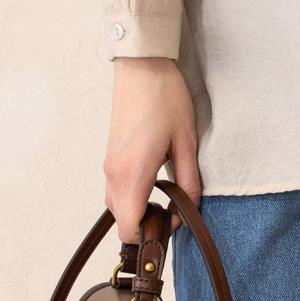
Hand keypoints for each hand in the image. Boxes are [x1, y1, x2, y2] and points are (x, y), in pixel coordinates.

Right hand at [103, 56, 201, 242]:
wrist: (142, 65)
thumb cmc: (165, 98)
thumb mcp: (187, 141)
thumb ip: (190, 180)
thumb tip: (190, 207)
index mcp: (133, 174)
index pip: (129, 229)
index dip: (151, 235)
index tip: (174, 220)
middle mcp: (114, 173)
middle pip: (122, 221)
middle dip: (146, 224)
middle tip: (174, 209)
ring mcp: (108, 164)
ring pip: (117, 205)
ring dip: (138, 208)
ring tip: (166, 193)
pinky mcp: (110, 154)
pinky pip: (116, 188)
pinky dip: (132, 194)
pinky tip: (155, 177)